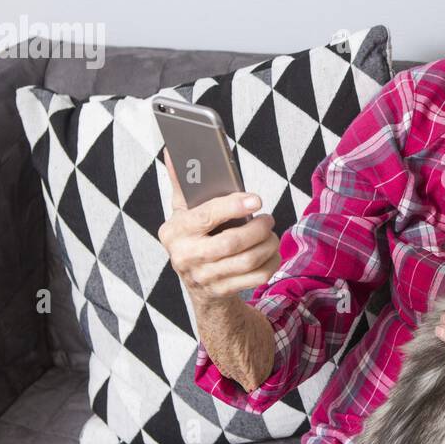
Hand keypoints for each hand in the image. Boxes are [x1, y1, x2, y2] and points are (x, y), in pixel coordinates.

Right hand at [157, 150, 282, 307]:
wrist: (195, 280)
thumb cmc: (194, 235)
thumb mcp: (184, 211)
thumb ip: (182, 183)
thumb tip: (173, 151)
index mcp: (174, 231)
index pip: (205, 217)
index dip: (233, 206)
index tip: (256, 199)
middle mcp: (185, 256)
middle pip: (232, 243)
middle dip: (257, 229)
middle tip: (268, 218)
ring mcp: (203, 277)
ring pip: (248, 261)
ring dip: (268, 244)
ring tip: (270, 233)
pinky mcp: (221, 291)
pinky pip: (256, 277)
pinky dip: (271, 262)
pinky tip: (270, 252)